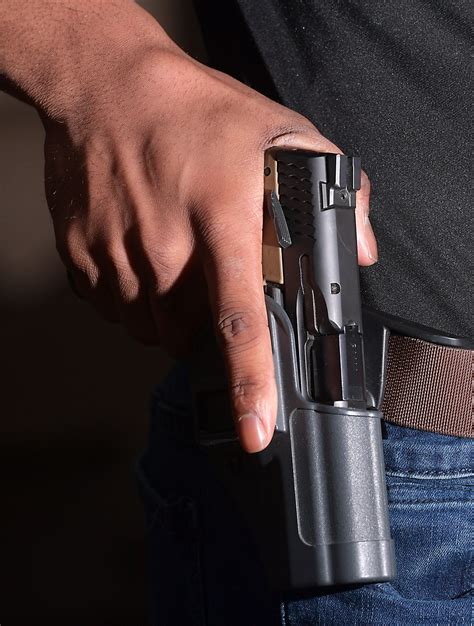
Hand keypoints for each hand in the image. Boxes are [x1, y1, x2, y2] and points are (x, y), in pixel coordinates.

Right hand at [1, 1, 376, 451]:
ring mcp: (116, 256)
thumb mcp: (280, 132)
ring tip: (174, 258)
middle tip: (208, 279)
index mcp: (221, 221)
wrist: (107, 88)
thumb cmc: (194, 109)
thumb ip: (336, 189)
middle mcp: (165, 249)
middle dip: (205, 327)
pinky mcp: (82, 259)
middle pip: (190, 334)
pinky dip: (132, 296)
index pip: (238, 319)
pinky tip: (141, 250)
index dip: (249, 384)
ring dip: (167, 312)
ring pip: (149, 327)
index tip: (253, 429)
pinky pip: (113, 308)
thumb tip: (362, 249)